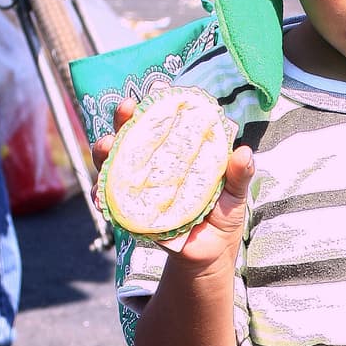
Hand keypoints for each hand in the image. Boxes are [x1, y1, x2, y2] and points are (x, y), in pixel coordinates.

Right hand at [91, 99, 253, 269]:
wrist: (210, 253)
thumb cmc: (222, 215)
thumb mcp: (235, 193)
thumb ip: (239, 174)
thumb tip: (244, 153)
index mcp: (176, 153)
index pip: (161, 123)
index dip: (155, 106)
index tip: (155, 91)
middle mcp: (153, 164)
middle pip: (130, 136)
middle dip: (122, 120)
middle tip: (125, 110)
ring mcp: (139, 186)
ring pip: (113, 162)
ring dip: (104, 152)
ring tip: (106, 147)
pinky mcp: (131, 211)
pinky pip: (110, 201)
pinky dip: (102, 196)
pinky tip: (101, 194)